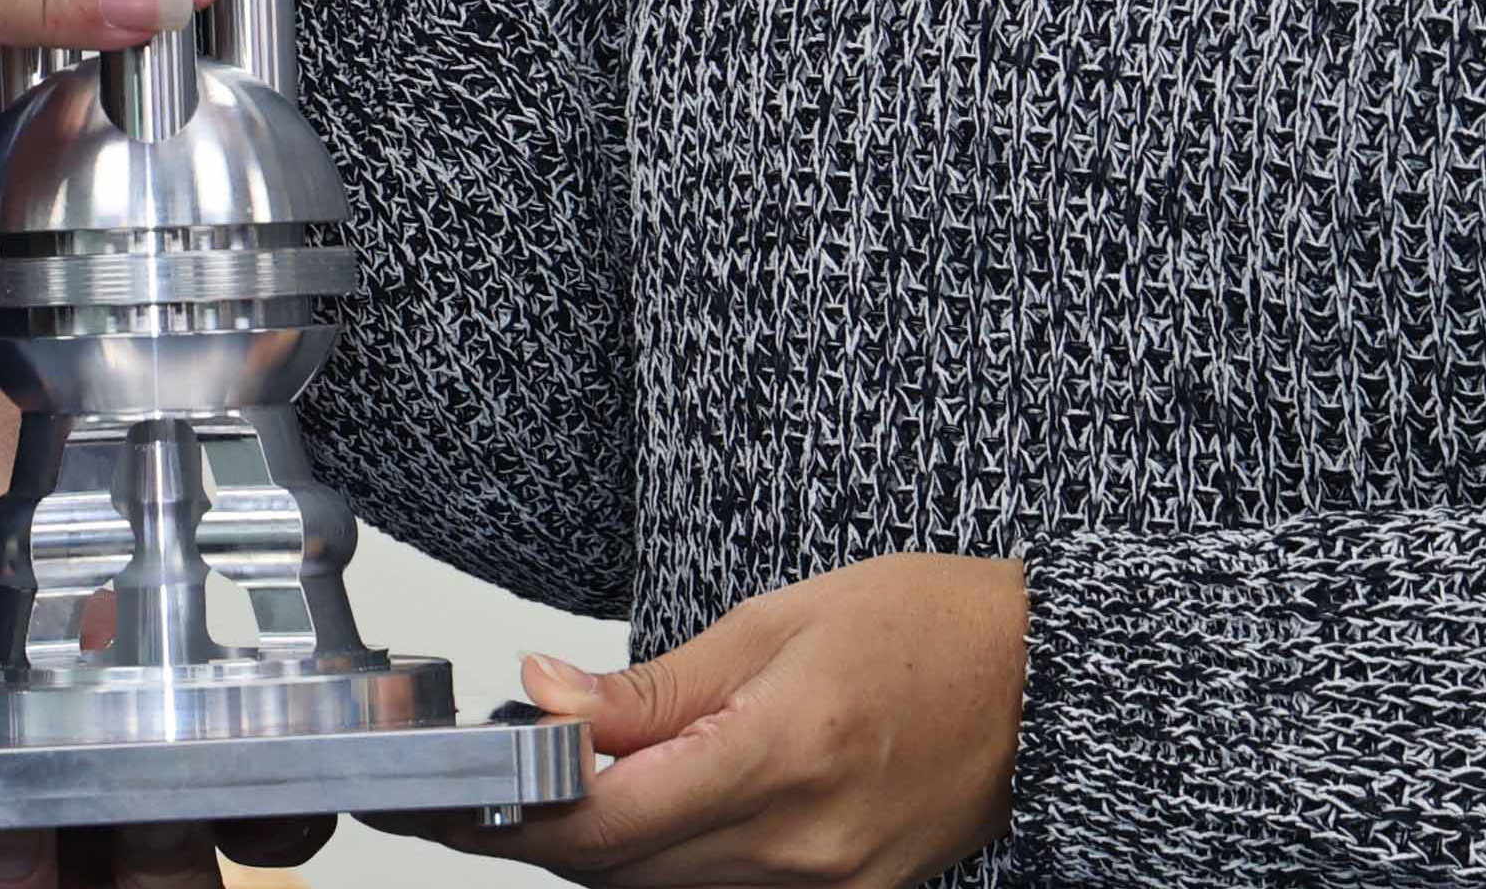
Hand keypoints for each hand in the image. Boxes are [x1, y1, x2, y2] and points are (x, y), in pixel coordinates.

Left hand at [0, 577, 331, 886]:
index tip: (144, 805)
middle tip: (14, 793)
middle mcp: (1, 879)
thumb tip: (254, 745)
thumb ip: (176, 705)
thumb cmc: (27, 664)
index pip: (148, 886)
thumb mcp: (114, 670)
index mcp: (95, 858)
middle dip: (14, 848)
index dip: (148, 854)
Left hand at [392, 555, 1023, 887]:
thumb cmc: (931, 631)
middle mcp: (798, 848)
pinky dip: (660, 859)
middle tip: (469, 789)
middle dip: (531, 834)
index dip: (504, 815)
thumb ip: (652, 684)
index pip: (603, 821)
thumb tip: (545, 694)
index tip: (440, 795)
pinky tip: (641, 808)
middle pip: (616, 872)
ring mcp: (823, 887)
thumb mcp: (775, 623)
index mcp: (779, 758)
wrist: (1045, 684)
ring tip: (551, 786)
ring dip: (592, 849)